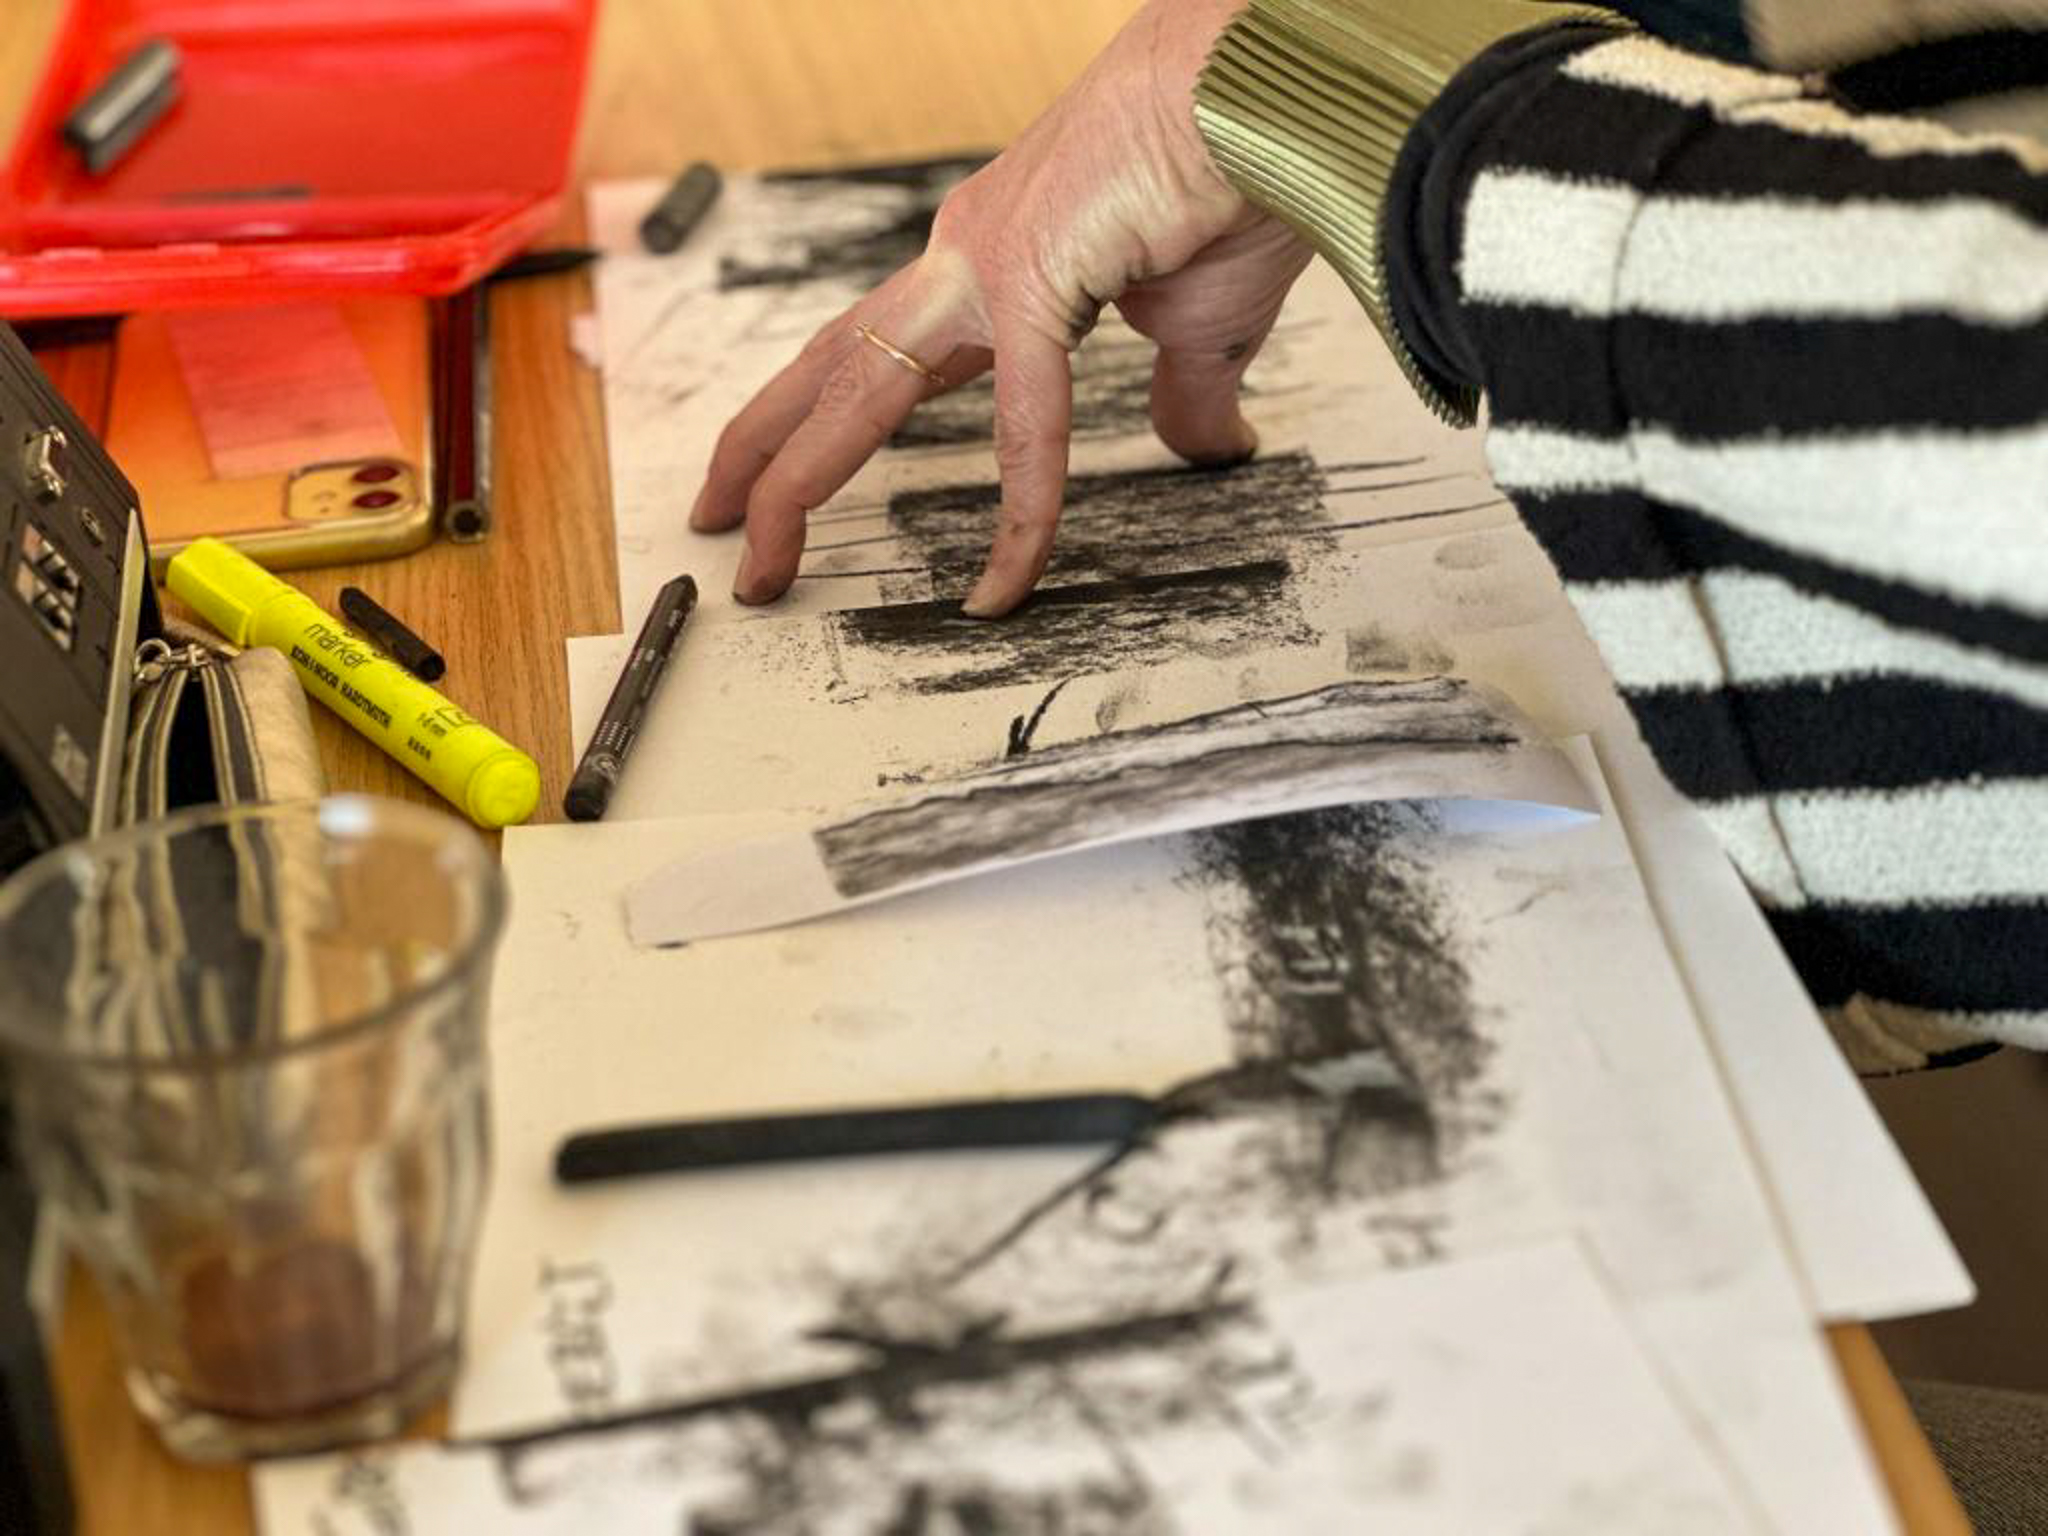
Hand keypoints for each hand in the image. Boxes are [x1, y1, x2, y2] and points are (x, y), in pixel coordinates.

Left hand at [690, 0, 1312, 616]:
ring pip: (856, 390)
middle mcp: (961, 259)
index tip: (808, 485)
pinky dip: (1018, 518)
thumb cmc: (1232, 177)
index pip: (878, 358)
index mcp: (989, 261)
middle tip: (714, 523)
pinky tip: (1003, 585)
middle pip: (827, 369)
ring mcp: (982, 264)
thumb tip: (1206, 447)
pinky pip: (1021, 429)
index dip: (830, 425)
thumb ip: (1182, 395)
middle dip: (760, 452)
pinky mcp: (1034, 279)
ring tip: (757, 562)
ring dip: (796, 481)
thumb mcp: (1197, 324)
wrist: (1264, 86)